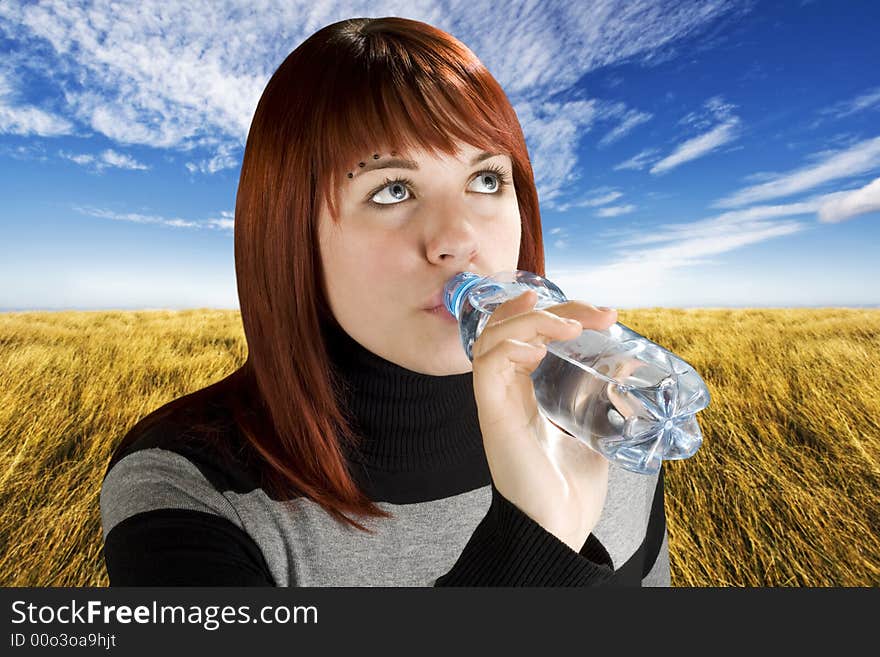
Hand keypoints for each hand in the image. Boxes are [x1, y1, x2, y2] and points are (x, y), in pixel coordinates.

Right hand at [471, 289, 618, 550]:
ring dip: (530, 321)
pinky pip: (486, 367)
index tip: (599, 313)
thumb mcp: (596, 432)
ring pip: (492, 339)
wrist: (558, 530)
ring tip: (568, 324)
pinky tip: (540, 347)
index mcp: (525, 393)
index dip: (557, 314)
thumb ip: (605, 401)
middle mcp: (506, 392)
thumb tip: (629, 368)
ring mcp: (496, 402)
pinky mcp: (493, 416)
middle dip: (550, 309)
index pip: (526, 335)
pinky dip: (510, 346)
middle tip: (593, 312)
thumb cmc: (569, 490)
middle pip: (509, 328)